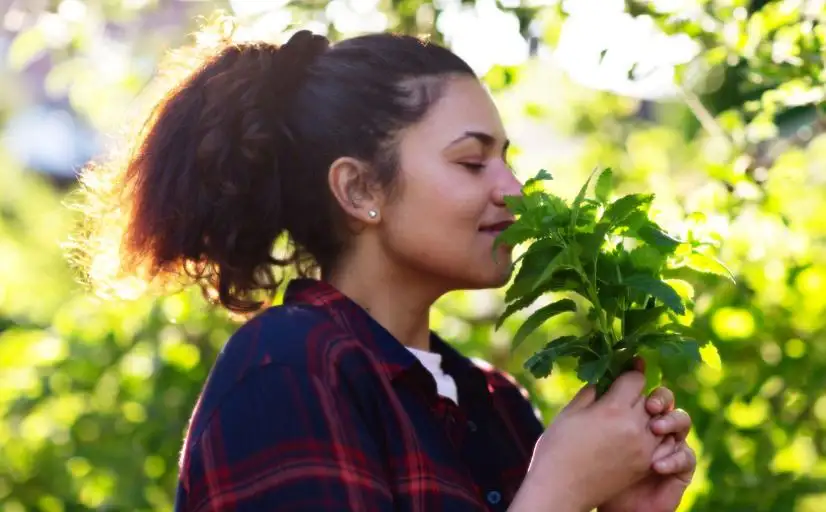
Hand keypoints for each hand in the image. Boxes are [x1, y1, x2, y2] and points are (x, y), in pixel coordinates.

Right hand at [512, 371, 658, 511]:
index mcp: (613, 409)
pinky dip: (652, 435)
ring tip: (631, 415)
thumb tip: (603, 381)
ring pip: (658, 420)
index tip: (629, 365)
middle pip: (648, 399)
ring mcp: (642, 448)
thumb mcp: (569, 413)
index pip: (635, 379)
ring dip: (647, 415)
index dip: (631, 370)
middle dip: (636, 394)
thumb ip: (590, 393)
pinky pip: (660, 443)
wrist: (561, 490)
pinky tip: (636, 435)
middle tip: (623, 393)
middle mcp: (634, 426)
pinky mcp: (644, 465)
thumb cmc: (557, 449)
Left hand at [599, 385, 696, 511]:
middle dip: (660, 399)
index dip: (642, 381)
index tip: (634, 375)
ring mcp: (669, 445)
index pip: (641, 388)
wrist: (610, 504)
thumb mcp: (591, 434)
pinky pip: (686, 457)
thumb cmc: (596, 469)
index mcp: (634, 413)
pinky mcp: (679, 468)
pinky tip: (656, 465)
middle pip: (666, 401)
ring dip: (670, 423)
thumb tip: (598, 376)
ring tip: (655, 429)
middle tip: (649, 407)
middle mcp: (654, 424)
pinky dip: (673, 459)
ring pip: (681, 422)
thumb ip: (596, 406)